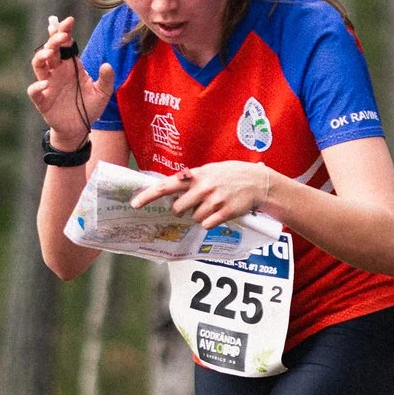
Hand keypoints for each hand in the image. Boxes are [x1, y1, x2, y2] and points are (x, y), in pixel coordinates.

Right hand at [28, 15, 110, 146]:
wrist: (80, 129)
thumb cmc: (90, 107)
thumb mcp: (103, 93)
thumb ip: (106, 79)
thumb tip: (107, 65)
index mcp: (71, 66)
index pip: (65, 44)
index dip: (64, 31)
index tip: (69, 21)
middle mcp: (57, 72)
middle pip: (50, 50)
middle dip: (54, 40)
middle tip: (61, 35)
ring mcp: (48, 85)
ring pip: (38, 66)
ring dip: (41, 57)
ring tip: (49, 53)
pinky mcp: (43, 100)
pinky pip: (35, 91)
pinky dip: (36, 87)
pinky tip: (44, 85)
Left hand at [130, 161, 276, 228]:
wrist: (258, 182)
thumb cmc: (231, 174)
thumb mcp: (210, 170)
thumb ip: (191, 178)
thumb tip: (171, 189)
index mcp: (196, 175)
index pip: (167, 186)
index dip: (149, 195)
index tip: (134, 203)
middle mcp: (203, 188)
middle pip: (178, 208)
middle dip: (181, 210)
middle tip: (191, 206)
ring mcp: (214, 201)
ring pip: (193, 218)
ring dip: (199, 216)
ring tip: (212, 205)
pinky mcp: (225, 213)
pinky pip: (207, 224)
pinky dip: (210, 222)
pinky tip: (219, 212)